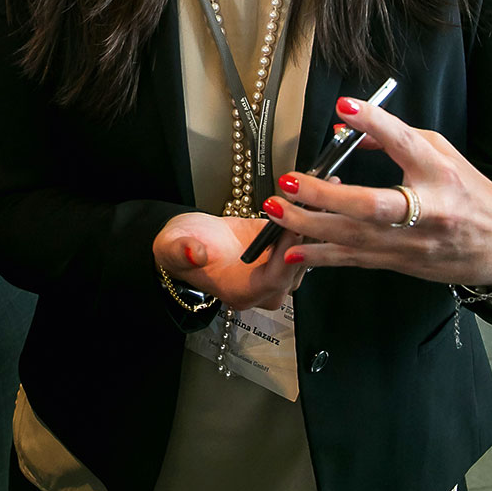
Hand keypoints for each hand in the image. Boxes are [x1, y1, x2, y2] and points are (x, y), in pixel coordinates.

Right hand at [153, 212, 302, 311]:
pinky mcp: (279, 250)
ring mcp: (274, 269)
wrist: (187, 238)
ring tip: (318, 198)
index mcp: (241, 292)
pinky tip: (310, 199)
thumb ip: (183, 253)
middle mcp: (263, 287)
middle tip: (313, 206)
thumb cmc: (181, 248)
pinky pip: (301, 239)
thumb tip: (194, 253)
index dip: (287, 254)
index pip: (275, 280)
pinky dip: (306, 220)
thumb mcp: (173, 248)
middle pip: (297, 267)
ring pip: (305, 253)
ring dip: (312, 226)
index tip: (293, 228)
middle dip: (307, 237)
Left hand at [265, 95, 491, 287]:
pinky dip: (321, 256)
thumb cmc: (470, 194)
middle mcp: (427, 209)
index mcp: (441, 173)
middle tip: (291, 181)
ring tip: (276, 209)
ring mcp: (412, 241)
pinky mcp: (400, 262)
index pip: (406, 143)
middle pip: (372, 205)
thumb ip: (395, 139)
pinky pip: (354, 259)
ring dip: (310, 225)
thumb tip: (346, 128)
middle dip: (326, 195)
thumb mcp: (442, 154)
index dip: (375, 124)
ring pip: (355, 237)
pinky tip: (292, 249)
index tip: (344, 107)